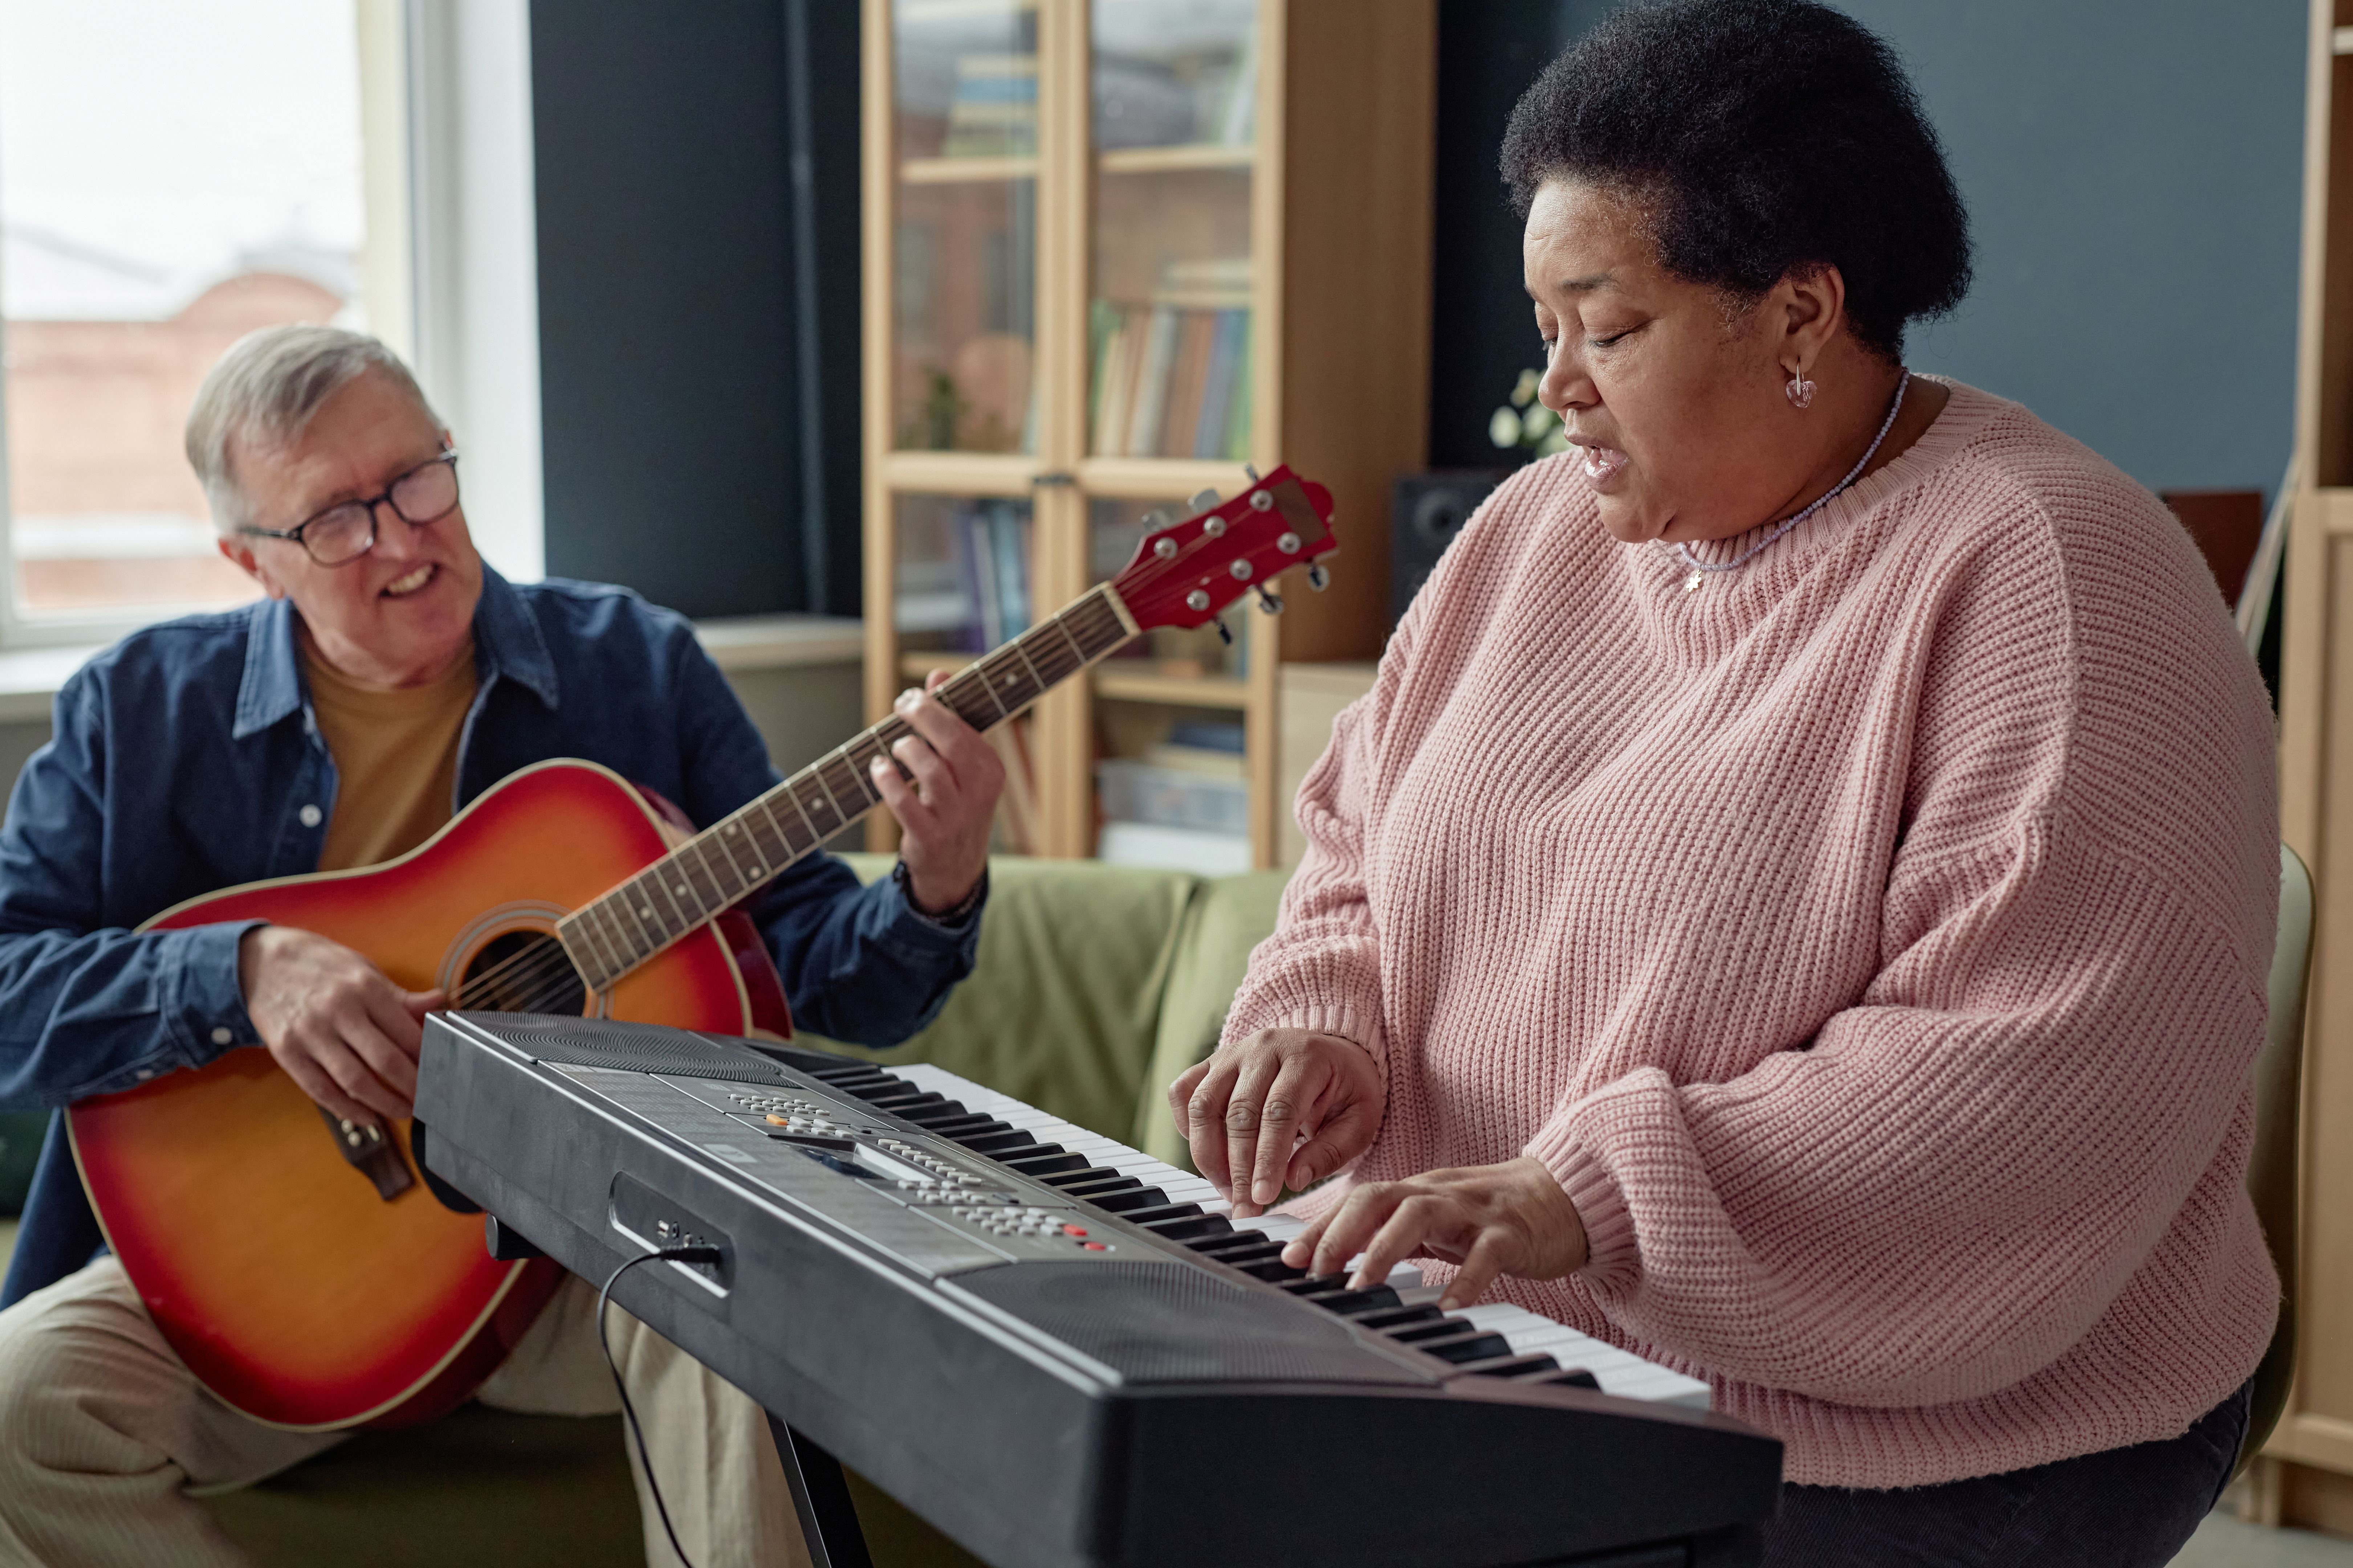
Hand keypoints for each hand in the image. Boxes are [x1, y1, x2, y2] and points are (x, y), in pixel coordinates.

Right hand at [238, 925, 443, 1126]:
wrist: (260, 962)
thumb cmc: (321, 966)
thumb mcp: (363, 970)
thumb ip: (401, 997)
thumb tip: (439, 1003)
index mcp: (365, 988)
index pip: (406, 1032)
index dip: (428, 1059)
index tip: (441, 1073)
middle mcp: (338, 1011)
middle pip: (385, 1061)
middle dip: (412, 1087)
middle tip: (430, 1100)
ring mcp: (309, 1034)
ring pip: (354, 1081)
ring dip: (384, 1103)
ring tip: (404, 1111)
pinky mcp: (286, 1052)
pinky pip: (321, 1090)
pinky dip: (347, 1109)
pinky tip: (367, 1116)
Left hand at [871, 671, 1002, 913]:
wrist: (954, 867)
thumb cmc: (953, 804)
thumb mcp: (959, 766)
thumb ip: (949, 719)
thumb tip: (938, 674)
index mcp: (991, 770)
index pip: (965, 728)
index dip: (935, 706)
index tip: (911, 697)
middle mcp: (979, 793)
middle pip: (953, 742)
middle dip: (923, 717)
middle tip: (901, 707)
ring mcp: (956, 816)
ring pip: (931, 770)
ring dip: (906, 750)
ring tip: (895, 747)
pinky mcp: (930, 837)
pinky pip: (905, 802)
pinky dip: (887, 780)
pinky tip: (878, 768)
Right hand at [1169, 1028, 1382, 1218]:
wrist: (1332, 1050)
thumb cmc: (1347, 1088)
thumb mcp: (1360, 1119)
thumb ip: (1332, 1150)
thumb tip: (1294, 1179)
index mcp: (1306, 1058)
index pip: (1279, 1111)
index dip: (1267, 1158)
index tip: (1263, 1197)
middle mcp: (1264, 1049)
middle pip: (1239, 1113)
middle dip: (1238, 1168)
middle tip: (1244, 1208)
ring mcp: (1233, 1053)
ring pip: (1202, 1104)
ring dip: (1208, 1154)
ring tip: (1227, 1189)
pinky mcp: (1213, 1062)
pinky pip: (1183, 1092)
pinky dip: (1185, 1126)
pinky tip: (1208, 1154)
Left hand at [1283, 1156, 1587, 1308]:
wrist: (1564, 1195)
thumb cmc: (1491, 1213)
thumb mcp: (1436, 1220)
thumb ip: (1393, 1233)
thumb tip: (1337, 1259)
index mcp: (1417, 1191)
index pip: (1358, 1200)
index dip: (1322, 1226)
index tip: (1290, 1259)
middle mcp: (1438, 1194)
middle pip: (1379, 1198)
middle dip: (1341, 1233)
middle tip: (1317, 1272)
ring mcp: (1474, 1211)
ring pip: (1420, 1215)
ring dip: (1384, 1250)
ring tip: (1362, 1287)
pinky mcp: (1511, 1233)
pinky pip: (1486, 1254)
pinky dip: (1465, 1280)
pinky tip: (1448, 1306)